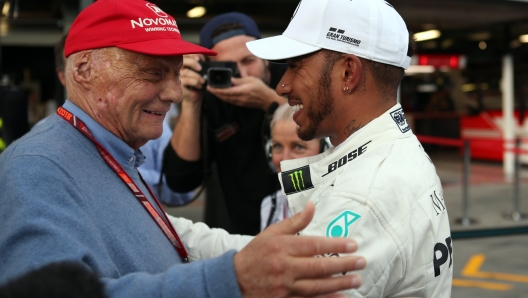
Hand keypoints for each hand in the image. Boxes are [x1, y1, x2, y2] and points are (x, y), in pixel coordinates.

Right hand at [180, 54, 204, 103]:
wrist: (193, 97)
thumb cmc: (196, 83)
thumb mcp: (199, 73)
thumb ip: (200, 64)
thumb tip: (204, 59)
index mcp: (182, 63)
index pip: (184, 54)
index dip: (192, 54)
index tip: (200, 59)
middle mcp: (177, 69)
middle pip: (182, 60)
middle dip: (193, 62)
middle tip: (200, 69)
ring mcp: (177, 77)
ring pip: (186, 72)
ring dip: (197, 76)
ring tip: (203, 81)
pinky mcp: (178, 85)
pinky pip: (186, 81)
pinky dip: (195, 82)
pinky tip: (199, 86)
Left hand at [207, 76, 284, 110]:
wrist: (267, 100)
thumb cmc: (261, 89)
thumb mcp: (251, 80)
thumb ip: (239, 81)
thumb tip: (230, 80)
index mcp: (242, 91)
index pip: (226, 91)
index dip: (217, 90)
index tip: (210, 87)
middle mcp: (240, 98)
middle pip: (224, 96)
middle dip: (215, 93)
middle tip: (208, 88)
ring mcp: (240, 102)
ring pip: (226, 100)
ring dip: (219, 96)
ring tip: (213, 91)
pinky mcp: (241, 105)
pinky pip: (230, 102)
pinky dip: (224, 98)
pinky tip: (221, 96)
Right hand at [234, 202, 365, 297]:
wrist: (235, 279)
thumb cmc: (256, 253)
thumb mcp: (272, 233)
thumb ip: (294, 221)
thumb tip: (312, 205)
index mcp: (282, 247)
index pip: (314, 245)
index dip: (335, 245)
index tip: (352, 244)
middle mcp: (285, 267)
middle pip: (319, 267)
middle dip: (343, 265)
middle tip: (361, 262)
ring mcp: (285, 286)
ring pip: (317, 286)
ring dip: (339, 283)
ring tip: (356, 280)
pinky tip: (342, 297)